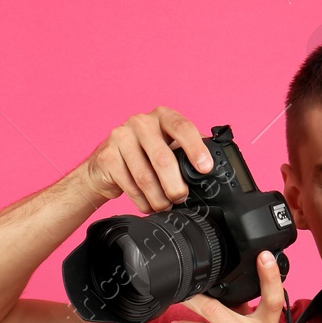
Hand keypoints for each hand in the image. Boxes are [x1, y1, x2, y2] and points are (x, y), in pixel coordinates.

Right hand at [80, 106, 214, 212]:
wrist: (106, 164)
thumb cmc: (143, 154)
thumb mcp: (168, 145)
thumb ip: (188, 149)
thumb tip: (215, 165)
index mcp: (162, 116)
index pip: (183, 127)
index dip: (195, 149)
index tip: (205, 168)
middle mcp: (141, 122)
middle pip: (163, 158)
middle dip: (175, 185)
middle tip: (180, 197)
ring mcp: (121, 137)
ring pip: (145, 176)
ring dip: (158, 198)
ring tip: (164, 206)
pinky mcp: (107, 156)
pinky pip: (129, 185)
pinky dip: (142, 201)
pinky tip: (148, 205)